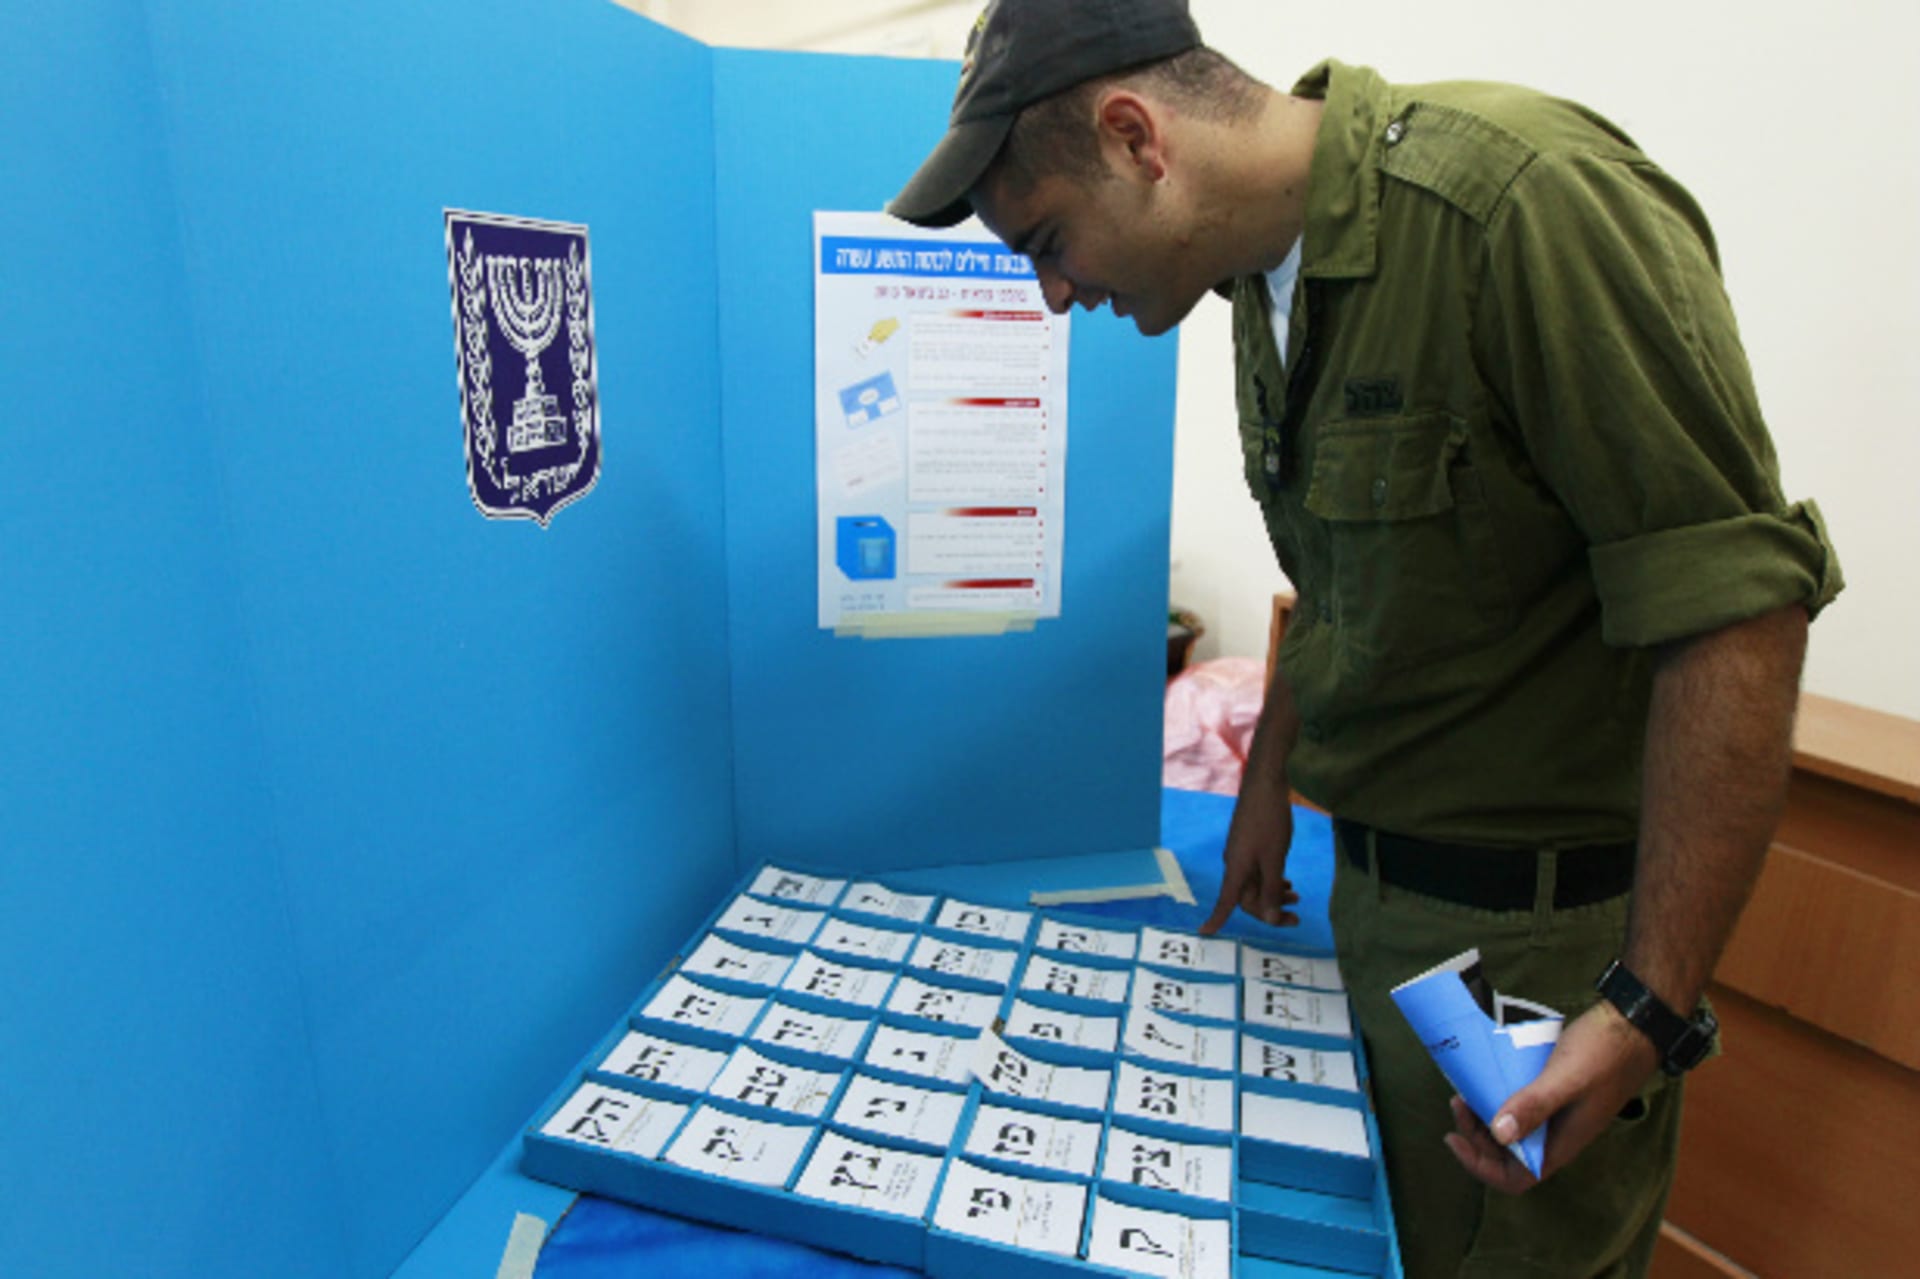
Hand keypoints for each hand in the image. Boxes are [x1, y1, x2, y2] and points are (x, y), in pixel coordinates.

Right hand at [1199, 799, 1298, 934]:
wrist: (1265, 784)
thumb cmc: (1269, 821)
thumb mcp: (1274, 859)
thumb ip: (1271, 889)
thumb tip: (1269, 918)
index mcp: (1237, 869)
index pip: (1226, 902)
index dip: (1217, 918)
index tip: (1205, 933)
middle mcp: (1235, 863)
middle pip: (1248, 897)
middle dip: (1270, 909)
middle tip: (1296, 916)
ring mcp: (1243, 853)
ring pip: (1256, 884)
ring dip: (1275, 894)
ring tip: (1297, 897)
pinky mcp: (1250, 844)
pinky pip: (1259, 871)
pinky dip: (1273, 879)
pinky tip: (1287, 879)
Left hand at [1443, 1001, 1659, 1192]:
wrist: (1632, 1025)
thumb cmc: (1603, 1054)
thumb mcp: (1565, 1080)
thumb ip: (1534, 1106)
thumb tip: (1499, 1135)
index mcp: (1560, 1144)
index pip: (1515, 1178)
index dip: (1481, 1166)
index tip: (1454, 1137)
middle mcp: (1556, 1135)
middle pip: (1507, 1155)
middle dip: (1476, 1135)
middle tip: (1458, 1101)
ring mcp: (1555, 1114)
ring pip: (1511, 1129)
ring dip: (1484, 1116)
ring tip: (1465, 1089)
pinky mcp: (1553, 1092)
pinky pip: (1520, 1106)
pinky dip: (1499, 1097)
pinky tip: (1487, 1076)